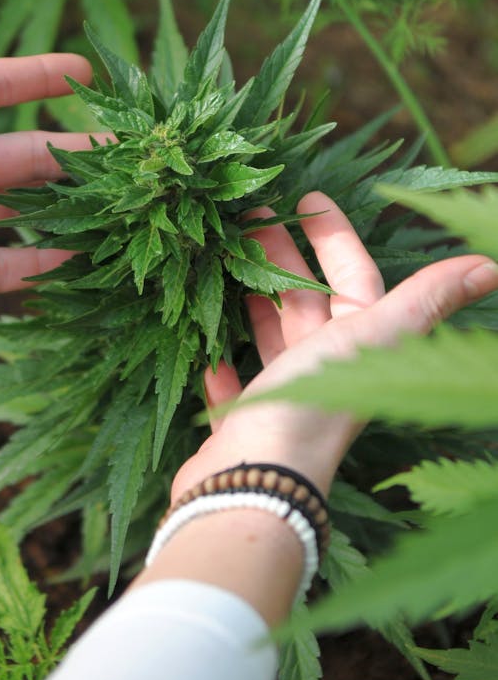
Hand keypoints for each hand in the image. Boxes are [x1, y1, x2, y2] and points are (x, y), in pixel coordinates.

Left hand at [0, 0, 94, 339]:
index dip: (36, 76)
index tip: (85, 69)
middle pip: (18, 152)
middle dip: (68, 147)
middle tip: (119, 146)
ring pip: (18, 209)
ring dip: (61, 203)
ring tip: (112, 199)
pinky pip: (2, 268)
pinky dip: (39, 264)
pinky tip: (78, 257)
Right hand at [172, 192, 497, 500]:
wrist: (260, 481)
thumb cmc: (316, 399)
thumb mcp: (372, 334)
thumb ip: (427, 299)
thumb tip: (491, 265)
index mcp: (360, 345)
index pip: (353, 276)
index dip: (334, 235)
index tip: (306, 198)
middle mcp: (328, 370)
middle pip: (308, 300)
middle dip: (284, 256)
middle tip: (251, 217)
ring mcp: (285, 397)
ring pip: (272, 336)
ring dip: (254, 300)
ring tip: (227, 260)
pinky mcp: (244, 421)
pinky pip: (235, 385)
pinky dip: (223, 364)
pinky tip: (209, 346)